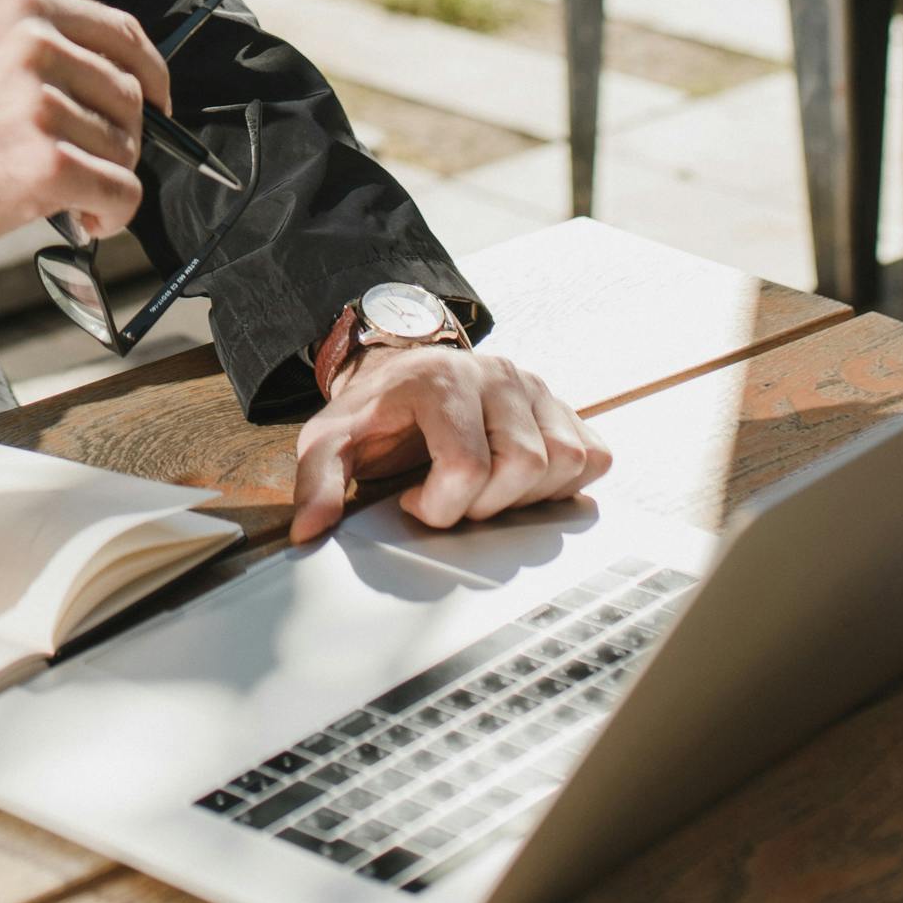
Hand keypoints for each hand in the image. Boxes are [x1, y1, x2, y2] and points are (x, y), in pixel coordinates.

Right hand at [0, 0, 168, 362]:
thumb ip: (46, 59)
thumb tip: (125, 94)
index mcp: (22, 8)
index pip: (122, 33)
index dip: (151, 74)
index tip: (158, 104)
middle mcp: (35, 44)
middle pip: (131, 97)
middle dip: (119, 141)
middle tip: (80, 169)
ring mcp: (40, 103)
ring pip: (128, 150)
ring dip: (106, 181)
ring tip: (60, 194)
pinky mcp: (46, 163)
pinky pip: (122, 193)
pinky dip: (112, 215)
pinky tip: (81, 218)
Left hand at [288, 346, 609, 546]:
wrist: (404, 371)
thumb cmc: (375, 413)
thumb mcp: (331, 440)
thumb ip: (318, 481)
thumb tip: (309, 531)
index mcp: (440, 380)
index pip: (467, 465)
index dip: (440, 506)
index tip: (413, 500)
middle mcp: (497, 374)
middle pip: (522, 465)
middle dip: (485, 504)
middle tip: (453, 498)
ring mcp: (536, 388)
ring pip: (565, 463)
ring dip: (526, 496)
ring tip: (484, 490)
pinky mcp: (563, 406)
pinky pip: (593, 456)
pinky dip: (565, 483)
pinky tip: (521, 484)